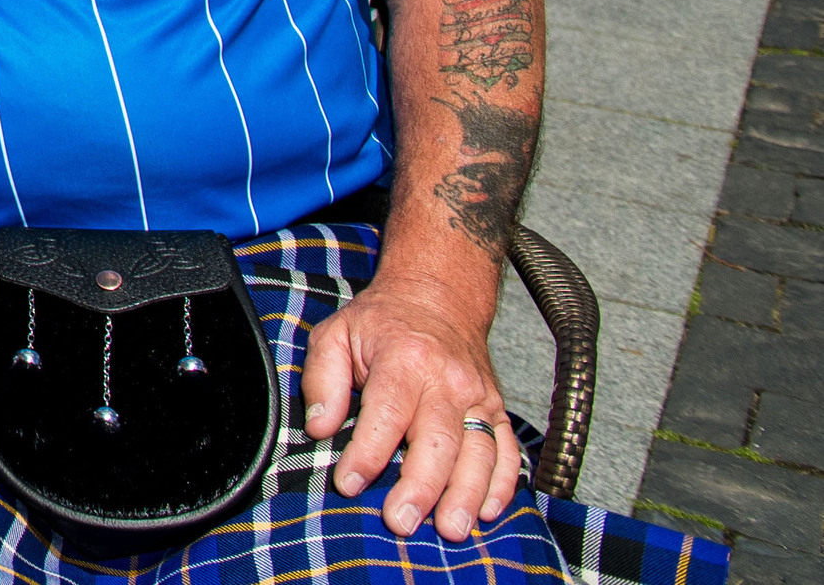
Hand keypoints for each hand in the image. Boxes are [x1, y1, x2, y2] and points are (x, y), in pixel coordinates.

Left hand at [302, 277, 520, 539]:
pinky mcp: (496, 410)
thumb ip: (322, 381)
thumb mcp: (336, 335)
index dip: (368, 453)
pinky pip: (507, 452)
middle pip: (438, 441)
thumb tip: (319, 428)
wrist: (438, 297)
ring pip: (479, 453)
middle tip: (401, 521)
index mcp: (405, 359)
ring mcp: (478, 397)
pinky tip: (487, 511)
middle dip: (420, 486)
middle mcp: (448, 380)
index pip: (387, 413)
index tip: (349, 484)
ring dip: (465, 496)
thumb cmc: (381, 323)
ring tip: (450, 529)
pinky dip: (502, 485)